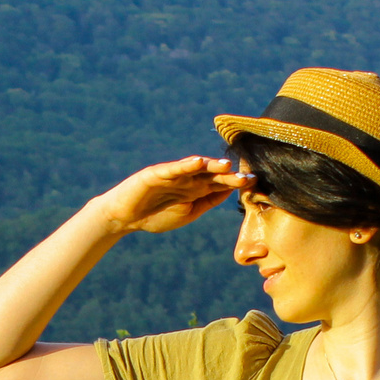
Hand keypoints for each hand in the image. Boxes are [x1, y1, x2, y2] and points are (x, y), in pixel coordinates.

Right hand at [98, 155, 251, 233]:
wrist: (125, 218)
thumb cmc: (156, 216)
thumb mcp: (189, 212)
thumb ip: (208, 201)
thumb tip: (232, 191)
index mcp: (196, 189)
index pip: (220, 184)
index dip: (236, 183)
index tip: (255, 184)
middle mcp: (187, 178)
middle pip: (212, 175)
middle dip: (229, 176)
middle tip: (247, 177)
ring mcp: (173, 175)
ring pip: (195, 168)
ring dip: (211, 166)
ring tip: (226, 166)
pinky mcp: (156, 173)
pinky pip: (173, 168)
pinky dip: (185, 165)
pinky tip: (197, 162)